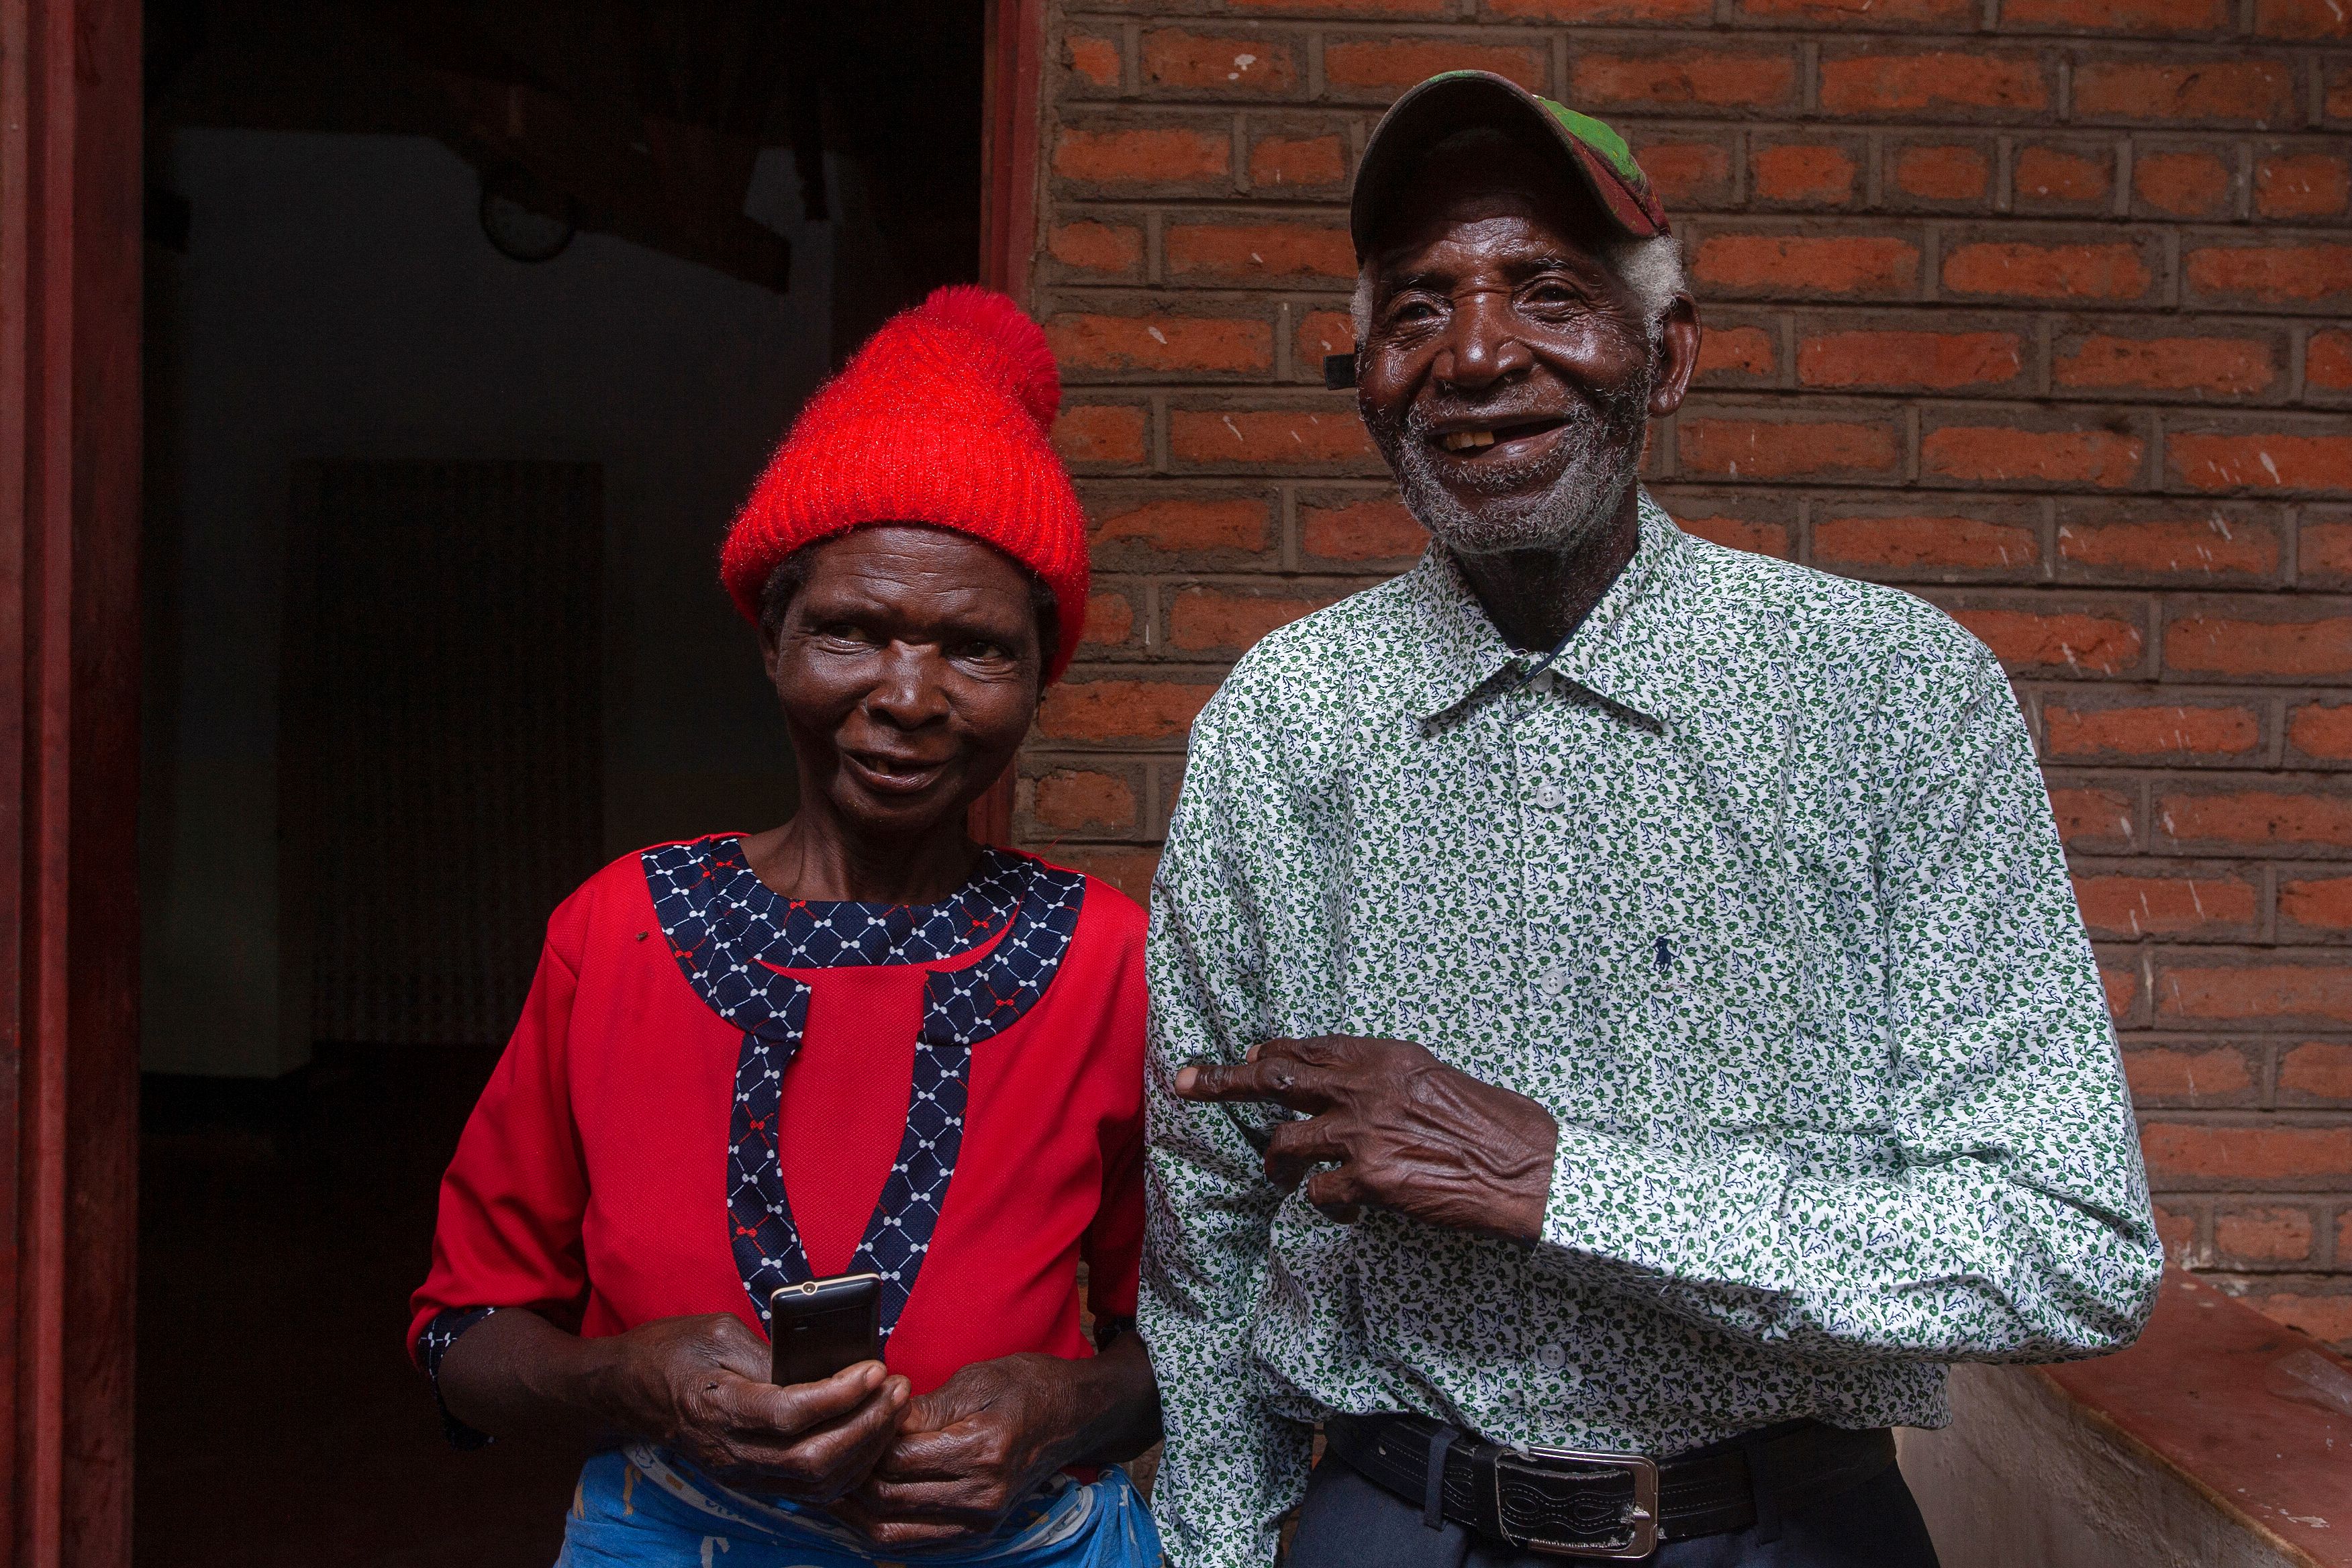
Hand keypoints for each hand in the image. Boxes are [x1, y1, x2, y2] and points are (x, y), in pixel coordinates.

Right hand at [595, 1313, 909, 1502]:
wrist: (629, 1391)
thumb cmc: (673, 1352)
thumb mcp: (720, 1333)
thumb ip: (772, 1352)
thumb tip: (828, 1361)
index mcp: (718, 1407)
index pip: (791, 1414)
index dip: (840, 1395)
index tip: (875, 1368)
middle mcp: (731, 1452)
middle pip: (814, 1458)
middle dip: (867, 1424)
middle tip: (897, 1387)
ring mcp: (742, 1473)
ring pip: (818, 1482)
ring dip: (866, 1447)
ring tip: (894, 1406)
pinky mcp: (754, 1480)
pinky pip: (811, 1489)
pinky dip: (850, 1468)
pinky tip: (872, 1435)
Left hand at [830, 1353, 1092, 1546]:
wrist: (1076, 1418)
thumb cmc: (1029, 1388)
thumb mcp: (977, 1380)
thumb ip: (924, 1408)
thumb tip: (875, 1421)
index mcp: (983, 1451)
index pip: (897, 1459)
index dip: (861, 1442)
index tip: (844, 1421)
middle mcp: (982, 1497)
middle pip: (888, 1500)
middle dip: (849, 1479)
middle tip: (826, 1454)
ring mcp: (981, 1523)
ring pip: (892, 1533)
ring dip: (855, 1513)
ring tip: (831, 1485)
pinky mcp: (977, 1535)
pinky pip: (913, 1545)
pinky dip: (880, 1529)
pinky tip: (860, 1506)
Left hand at [1174, 1036, 1557, 1240]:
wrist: (1530, 1169)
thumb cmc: (1495, 1126)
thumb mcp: (1436, 1080)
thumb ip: (1386, 1080)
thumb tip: (1342, 1086)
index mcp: (1387, 1057)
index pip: (1308, 1047)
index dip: (1270, 1053)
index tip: (1246, 1057)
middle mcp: (1369, 1087)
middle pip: (1276, 1078)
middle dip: (1223, 1080)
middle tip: (1185, 1083)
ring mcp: (1365, 1134)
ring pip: (1285, 1142)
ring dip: (1275, 1165)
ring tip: (1279, 1179)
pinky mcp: (1370, 1181)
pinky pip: (1319, 1194)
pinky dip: (1327, 1205)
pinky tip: (1349, 1212)